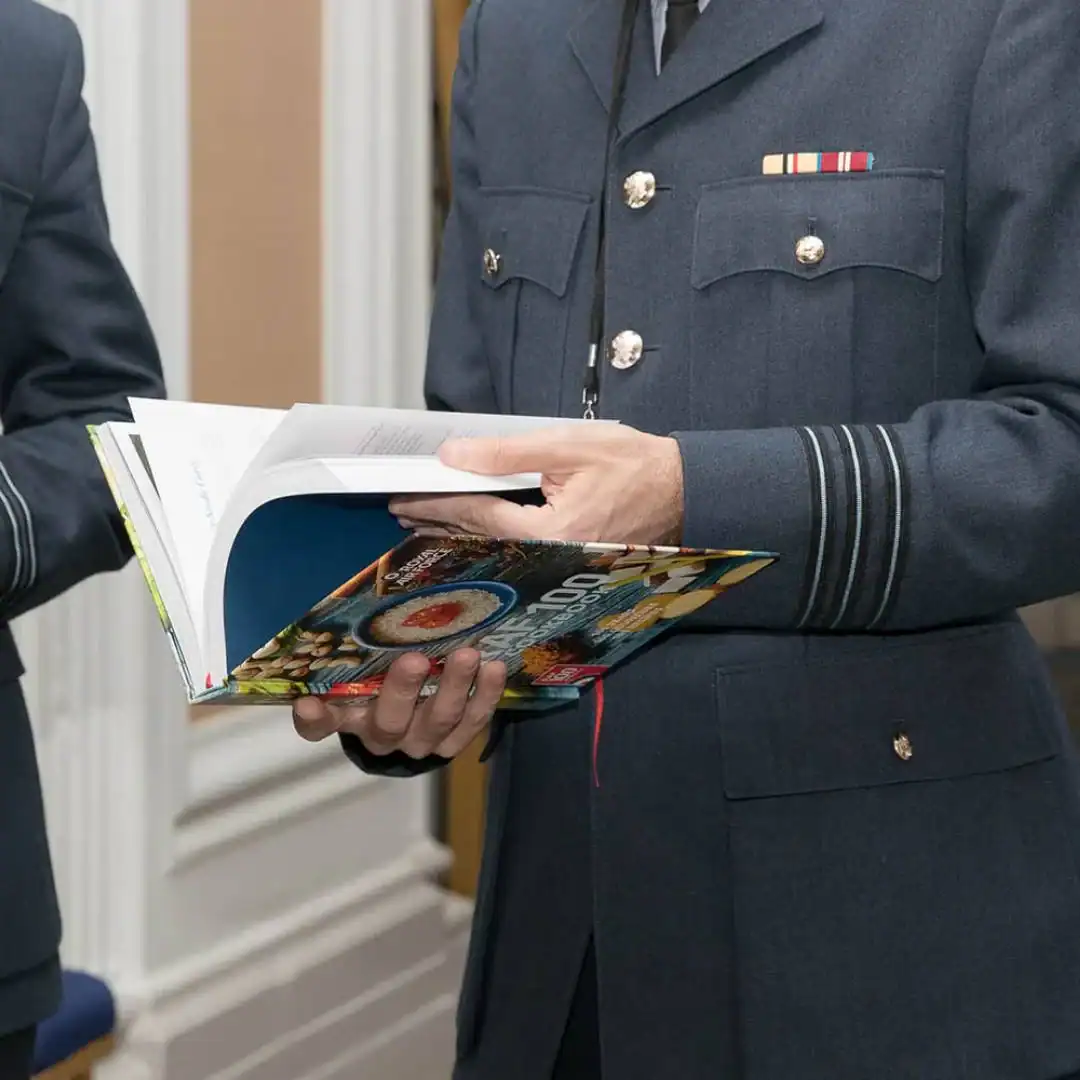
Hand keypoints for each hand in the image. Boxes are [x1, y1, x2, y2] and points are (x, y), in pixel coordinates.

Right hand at [292, 648, 506, 759]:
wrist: (415, 709)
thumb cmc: (380, 668)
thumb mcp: (362, 653)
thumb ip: (354, 634)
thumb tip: (364, 588)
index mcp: (347, 713)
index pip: (317, 724)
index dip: (314, 717)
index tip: (308, 701)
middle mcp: (380, 733)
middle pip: (388, 722)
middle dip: (402, 691)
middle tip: (415, 660)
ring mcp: (420, 740)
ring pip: (437, 721)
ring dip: (454, 688)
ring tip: (467, 655)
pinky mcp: (453, 741)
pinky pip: (472, 723)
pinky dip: (486, 696)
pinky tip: (494, 667)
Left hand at [391, 424, 683, 544]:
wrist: (684, 490)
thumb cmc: (634, 464)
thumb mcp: (565, 446)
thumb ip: (505, 453)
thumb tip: (453, 456)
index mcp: (548, 532)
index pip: (476, 516)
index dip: (435, 505)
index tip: (404, 496)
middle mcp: (550, 558)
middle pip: (480, 540)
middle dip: (438, 522)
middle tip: (401, 511)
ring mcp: (562, 564)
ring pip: (496, 548)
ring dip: (458, 533)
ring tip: (424, 522)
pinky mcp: (570, 559)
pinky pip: (518, 549)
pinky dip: (488, 537)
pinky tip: (472, 531)